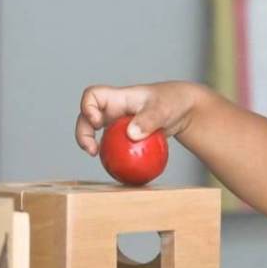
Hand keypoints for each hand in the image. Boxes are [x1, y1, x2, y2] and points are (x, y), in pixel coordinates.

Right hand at [75, 81, 200, 155]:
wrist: (183, 109)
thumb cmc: (173, 101)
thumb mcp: (164, 108)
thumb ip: (149, 119)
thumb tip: (132, 135)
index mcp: (119, 98)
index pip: (93, 96)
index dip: (87, 107)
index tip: (97, 122)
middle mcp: (114, 110)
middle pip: (87, 118)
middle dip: (83, 134)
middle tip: (92, 151)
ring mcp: (118, 125)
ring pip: (98, 135)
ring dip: (93, 147)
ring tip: (102, 161)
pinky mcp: (126, 138)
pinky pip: (115, 148)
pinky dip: (114, 158)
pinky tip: (121, 171)